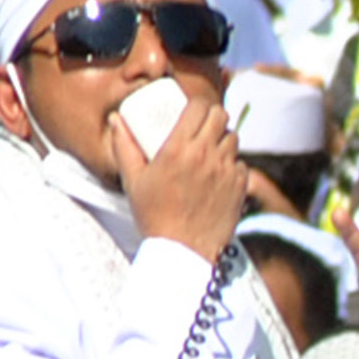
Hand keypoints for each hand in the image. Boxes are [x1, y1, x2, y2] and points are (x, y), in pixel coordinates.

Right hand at [108, 91, 245, 262]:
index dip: (197, 106)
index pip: (199, 107)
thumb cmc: (155, 216)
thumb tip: (117, 120)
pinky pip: (241, 164)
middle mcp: (205, 155)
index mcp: (179, 148)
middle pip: (220, 116)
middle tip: (204, 128)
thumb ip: (124, 146)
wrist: (183, 252)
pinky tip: (220, 175)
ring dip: (223, 140)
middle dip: (212, 118)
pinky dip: (233, 166)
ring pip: (233, 138)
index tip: (192, 112)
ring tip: (212, 151)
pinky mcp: (240, 187)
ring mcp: (225, 170)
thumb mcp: (133, 181)